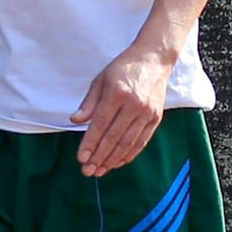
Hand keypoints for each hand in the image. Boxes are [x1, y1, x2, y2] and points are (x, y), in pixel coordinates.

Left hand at [73, 45, 174, 175]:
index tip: (81, 158)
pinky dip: (129, 154)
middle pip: (114, 137)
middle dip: (99, 156)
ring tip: (100, 170)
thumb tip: (75, 121)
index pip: (100, 124)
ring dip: (113, 159)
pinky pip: (142, 141)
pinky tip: (117, 163)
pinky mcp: (156, 118)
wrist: (154, 59)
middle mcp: (134, 105)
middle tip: (88, 171)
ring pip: (128, 143)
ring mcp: (147, 112)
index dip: (90, 143)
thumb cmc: (123, 68)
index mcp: (117, 93)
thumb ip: (89, 103)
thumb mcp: (101, 80)